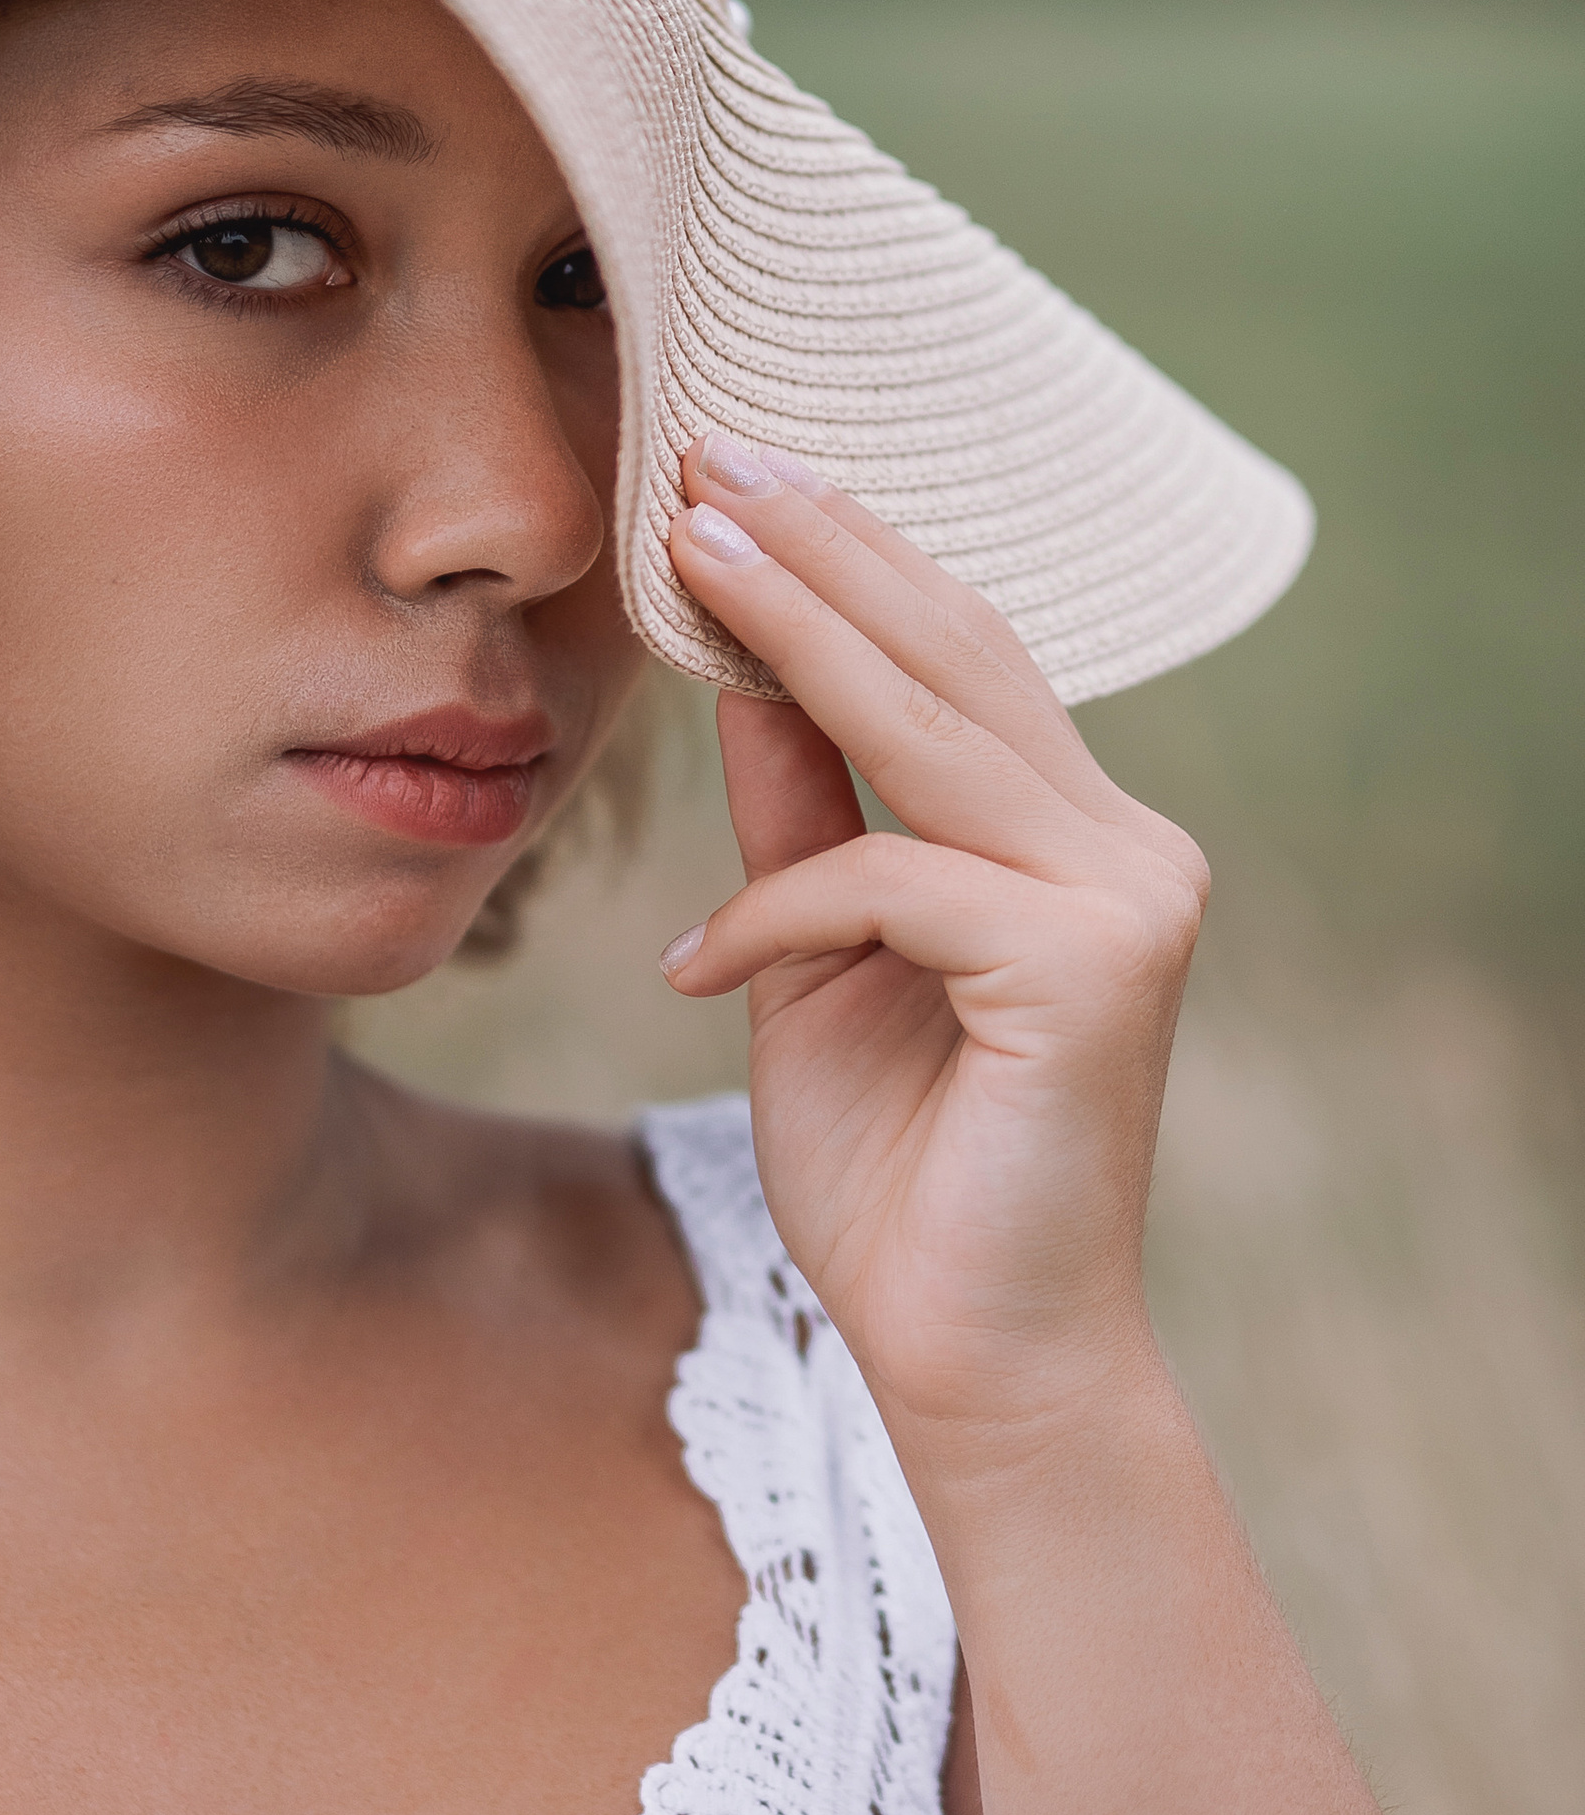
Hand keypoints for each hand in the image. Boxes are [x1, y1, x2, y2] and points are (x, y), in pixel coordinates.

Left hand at [659, 438, 1210, 1451]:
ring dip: (795, 629)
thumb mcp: (814, 959)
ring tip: (688, 544)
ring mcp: (1125, 900)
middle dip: (818, 548)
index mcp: (1072, 836)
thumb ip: (796, 819)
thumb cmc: (896, 1172)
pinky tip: (697, 969)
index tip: (727, 472)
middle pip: (953, 656)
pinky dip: (777, 911)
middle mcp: (1124, 846)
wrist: (970, 1361)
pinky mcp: (1090, 967)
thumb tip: (736, 675)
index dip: (847, 558)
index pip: (958, 657)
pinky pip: (890, 880)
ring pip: (930, 731)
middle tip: (702, 453)